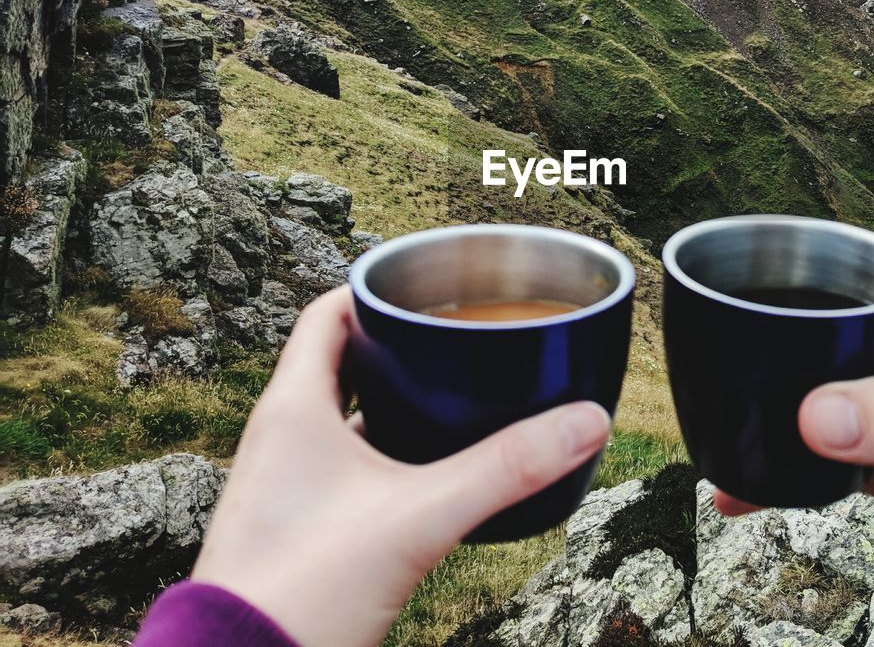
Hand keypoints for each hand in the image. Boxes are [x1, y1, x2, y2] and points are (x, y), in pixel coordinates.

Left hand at [191, 287, 611, 646]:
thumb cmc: (306, 590)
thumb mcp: (420, 518)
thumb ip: (505, 469)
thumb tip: (585, 421)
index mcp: (293, 409)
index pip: (327, 313)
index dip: (376, 292)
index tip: (430, 290)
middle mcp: (280, 436)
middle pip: (340, 360)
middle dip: (400, 346)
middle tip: (458, 342)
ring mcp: (285, 483)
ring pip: (343, 415)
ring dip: (393, 401)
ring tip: (455, 400)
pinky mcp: (297, 524)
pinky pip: (344, 465)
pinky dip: (385, 453)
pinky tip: (428, 476)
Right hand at [714, 280, 873, 609]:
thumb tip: (815, 417)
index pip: (838, 287)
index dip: (784, 297)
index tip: (728, 320)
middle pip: (809, 351)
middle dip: (760, 370)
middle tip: (711, 393)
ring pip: (808, 410)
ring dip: (766, 428)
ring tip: (719, 446)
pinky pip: (819, 465)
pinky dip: (782, 479)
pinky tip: (747, 495)